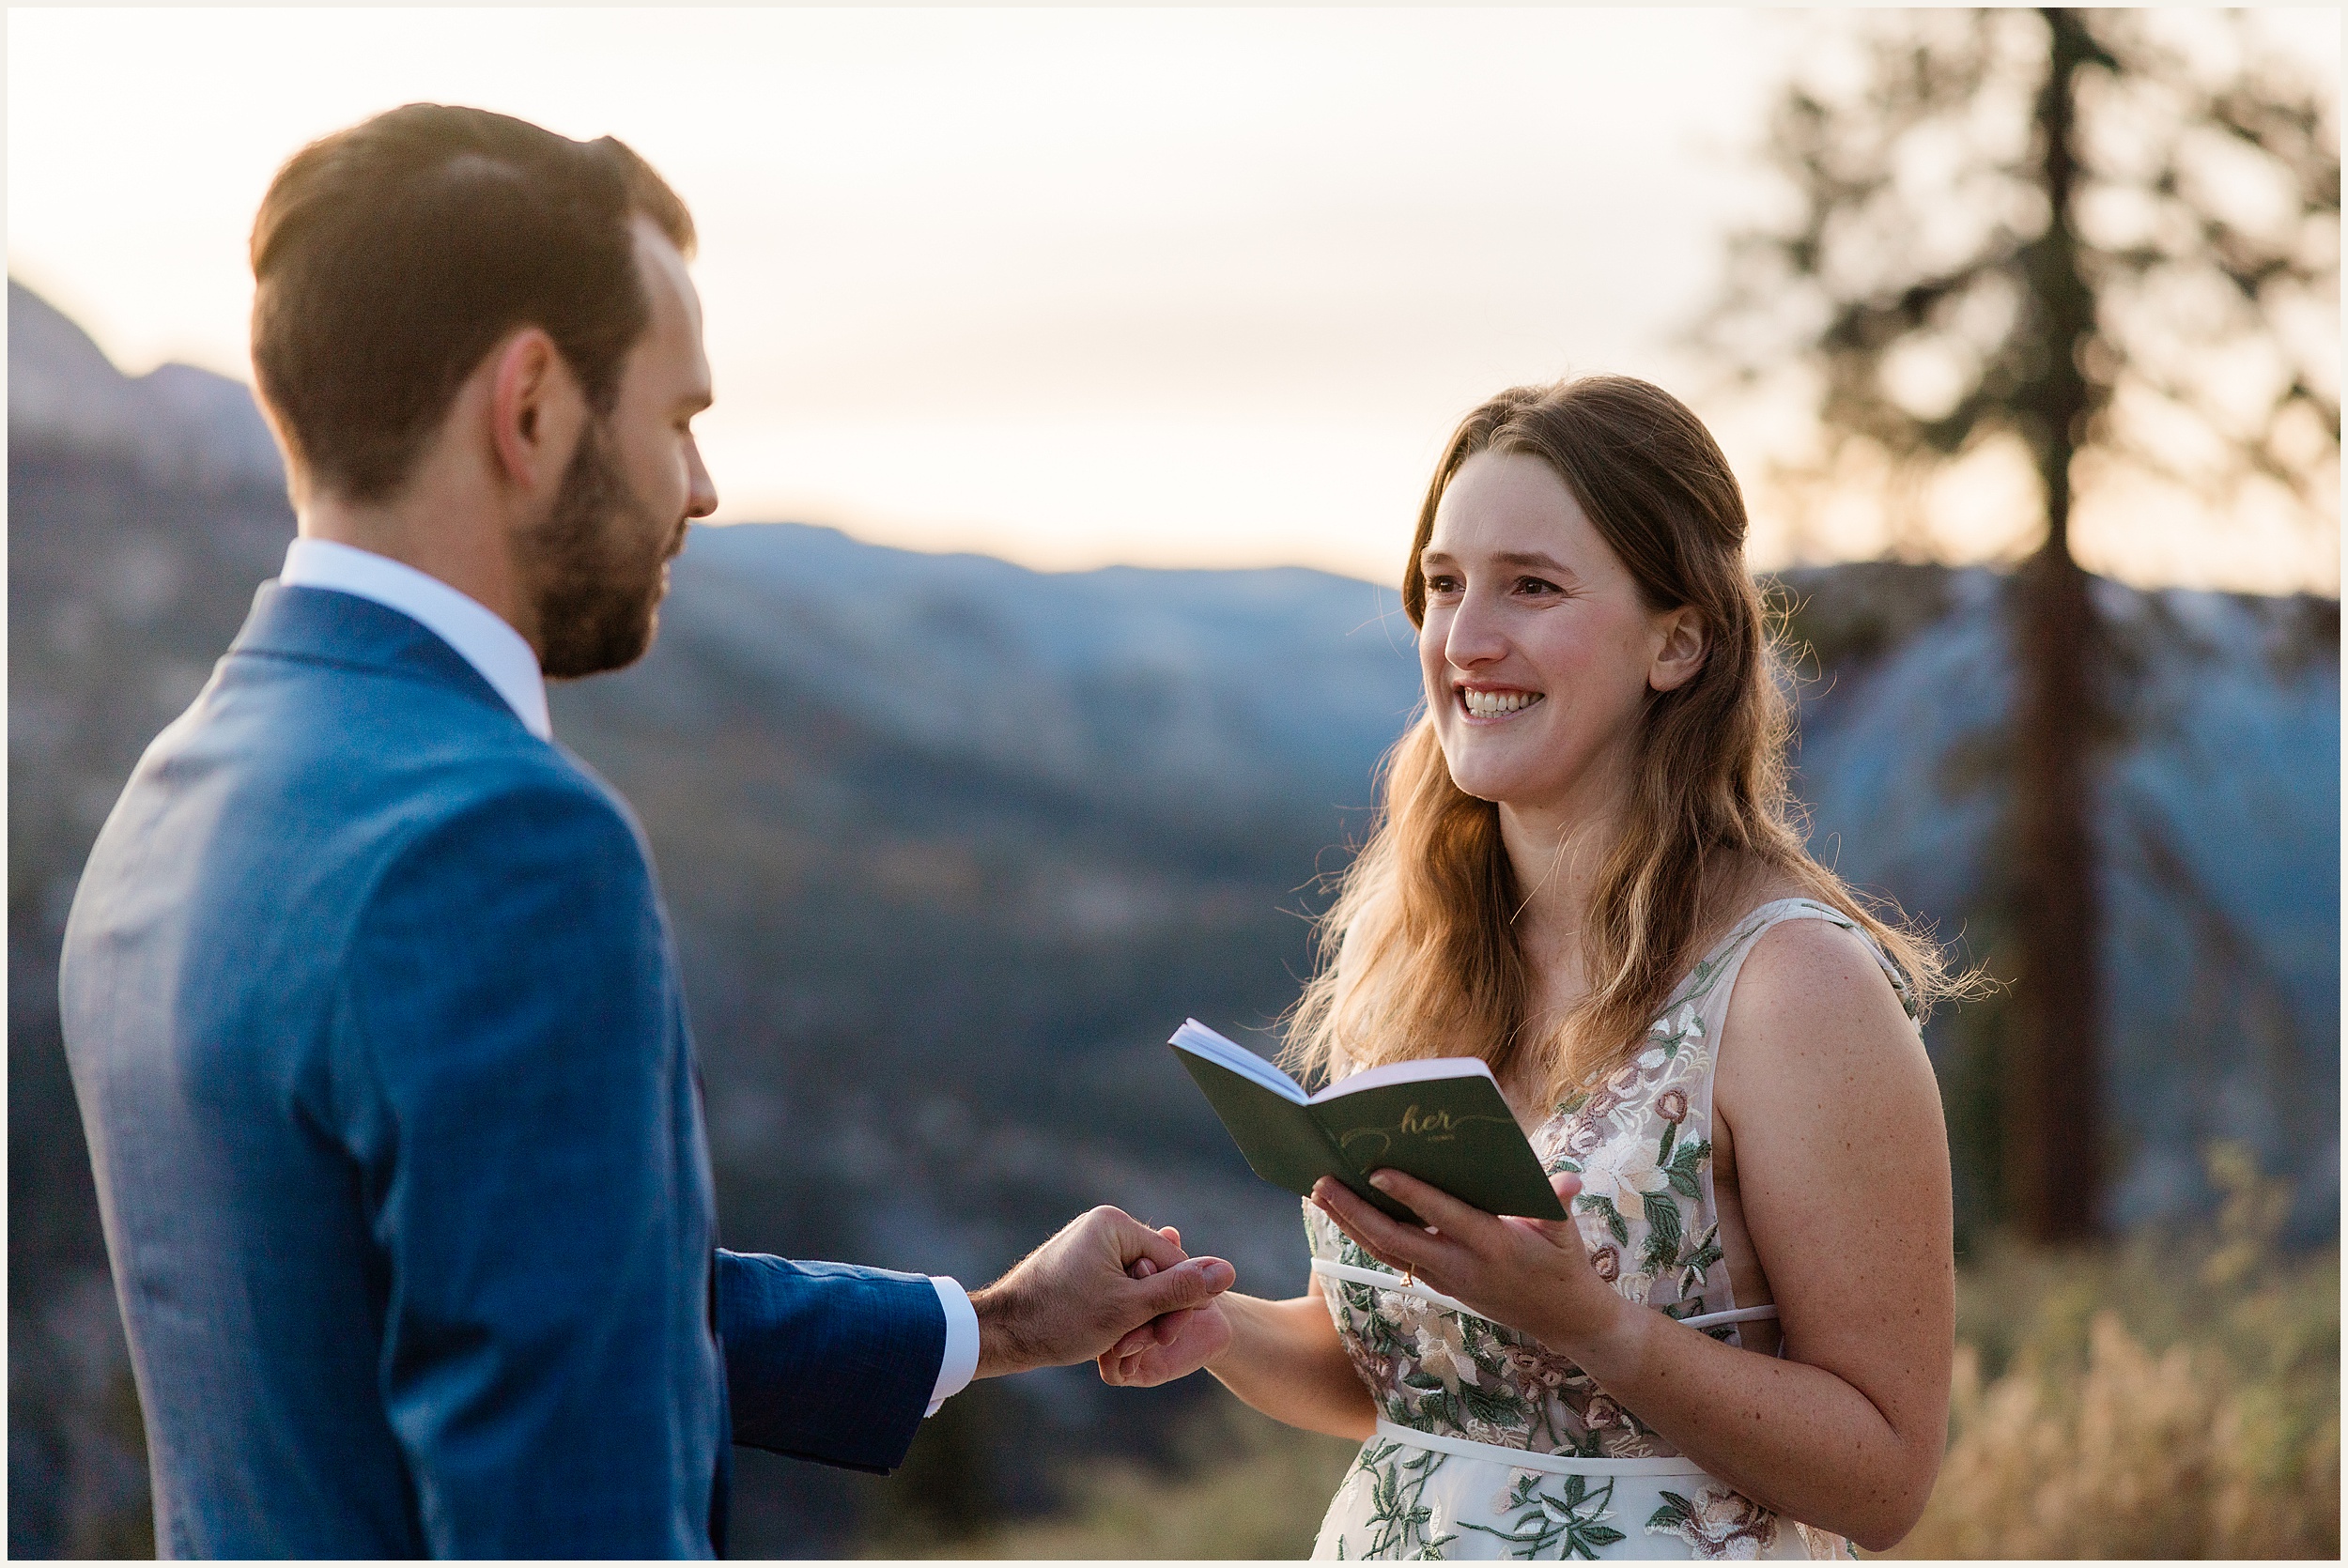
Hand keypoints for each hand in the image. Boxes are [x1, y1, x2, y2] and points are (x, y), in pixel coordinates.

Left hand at [970, 1206, 1234, 1378]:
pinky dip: (1116, 1314)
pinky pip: (1113, 1287)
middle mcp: (1102, 1226)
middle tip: (1135, 1346)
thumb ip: (1180, 1290)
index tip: (1163, 1338)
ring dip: (1135, 1318)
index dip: (1178, 1303)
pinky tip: (1103, 1336)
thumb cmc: (1061, 1320)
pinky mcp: (1077, 1266)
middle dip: (1153, 1312)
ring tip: (1116, 1345)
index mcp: (1115, 1223)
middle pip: (1155, 1272)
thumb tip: (1229, 1271)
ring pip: (1135, 1285)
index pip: (1174, 1262)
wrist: (1001, 1334)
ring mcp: (1088, 1245)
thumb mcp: (1129, 1310)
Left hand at [1310, 1169, 1639, 1373]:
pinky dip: (1367, 1236)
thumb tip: (1567, 1182)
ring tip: (1321, 1194)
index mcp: (1493, 1245)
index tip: (1376, 1171)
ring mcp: (1447, 1280)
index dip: (1409, 1193)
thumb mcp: (1566, 1233)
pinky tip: (1347, 1215)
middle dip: (1355, 1211)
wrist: (1564, 1320)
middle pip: (1395, 1240)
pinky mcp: (1441, 1285)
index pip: (1441, 1215)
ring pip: (1387, 1252)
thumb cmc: (1564, 1265)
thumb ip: (1558, 1204)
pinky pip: (1396, 1260)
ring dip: (1351, 1225)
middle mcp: (1461, 1266)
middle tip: (1323, 1182)